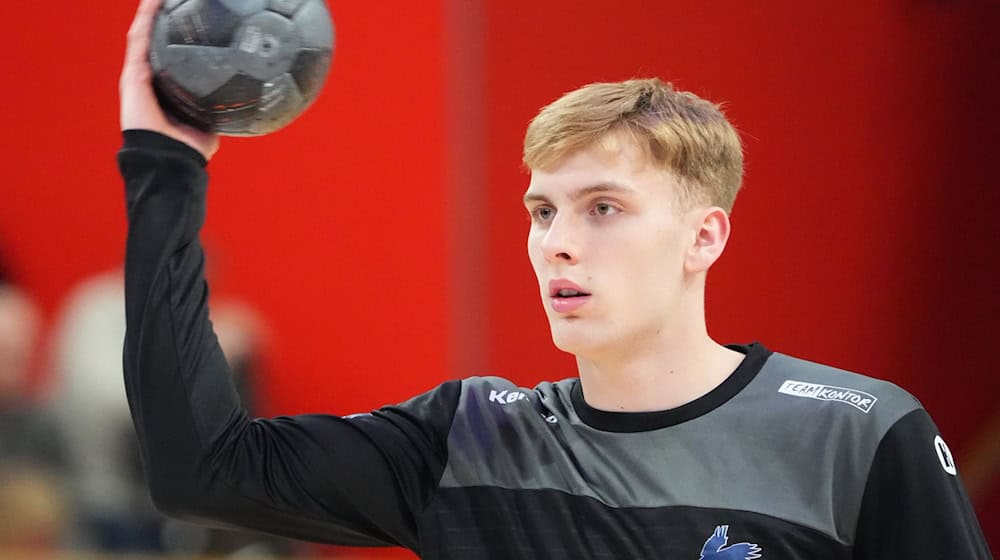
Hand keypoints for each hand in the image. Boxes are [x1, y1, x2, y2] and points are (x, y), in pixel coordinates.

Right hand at [120, 0, 218, 159]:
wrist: (170, 161)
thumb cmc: (188, 150)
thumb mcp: (210, 125)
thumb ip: (220, 111)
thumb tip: (240, 103)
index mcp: (167, 89)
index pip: (172, 55)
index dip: (178, 35)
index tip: (192, 15)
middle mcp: (150, 80)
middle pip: (156, 39)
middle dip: (163, 17)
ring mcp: (138, 76)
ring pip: (145, 34)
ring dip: (151, 11)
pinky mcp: (132, 76)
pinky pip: (139, 40)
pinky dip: (145, 18)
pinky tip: (153, 1)